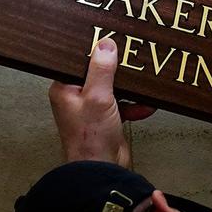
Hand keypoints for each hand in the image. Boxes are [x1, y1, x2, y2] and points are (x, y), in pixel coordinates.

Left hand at [48, 38, 154, 165]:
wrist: (103, 170)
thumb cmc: (91, 139)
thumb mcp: (98, 97)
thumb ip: (102, 69)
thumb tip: (105, 45)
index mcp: (64, 89)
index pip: (78, 61)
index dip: (93, 51)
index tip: (110, 40)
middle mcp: (76, 97)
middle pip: (98, 73)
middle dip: (116, 69)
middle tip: (131, 57)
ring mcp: (92, 109)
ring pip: (113, 88)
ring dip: (129, 88)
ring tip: (142, 81)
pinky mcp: (107, 119)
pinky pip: (123, 104)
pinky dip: (135, 104)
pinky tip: (146, 104)